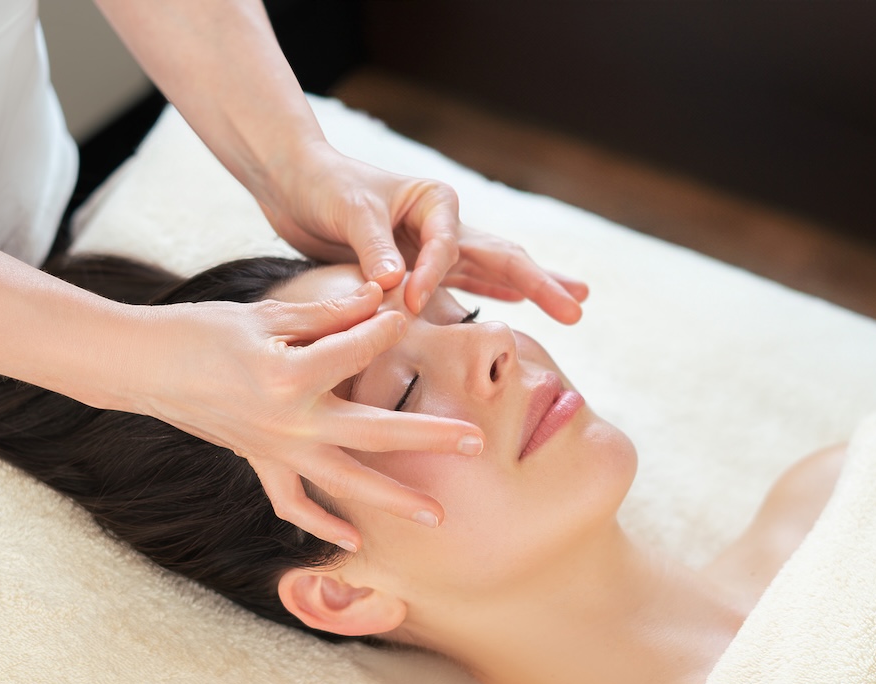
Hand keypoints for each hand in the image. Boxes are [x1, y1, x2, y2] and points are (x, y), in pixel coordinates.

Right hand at [120, 279, 482, 549]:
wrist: (144, 367)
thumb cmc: (203, 330)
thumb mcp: (265, 313)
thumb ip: (327, 312)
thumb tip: (381, 298)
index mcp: (291, 373)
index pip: (360, 351)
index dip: (387, 329)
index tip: (408, 314)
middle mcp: (289, 422)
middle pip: (373, 432)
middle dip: (428, 436)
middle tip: (476, 441)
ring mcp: (275, 450)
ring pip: (345, 483)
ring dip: (393, 501)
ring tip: (438, 516)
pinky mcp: (260, 464)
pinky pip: (294, 504)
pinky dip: (323, 526)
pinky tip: (355, 539)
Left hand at [259, 143, 588, 322]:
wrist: (298, 184)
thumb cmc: (324, 186)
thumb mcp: (348, 210)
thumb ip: (372, 246)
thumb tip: (392, 284)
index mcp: (435, 201)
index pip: (448, 246)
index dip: (431, 276)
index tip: (405, 301)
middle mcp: (445, 223)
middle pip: (503, 255)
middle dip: (540, 283)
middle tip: (578, 308)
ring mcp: (438, 246)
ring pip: (495, 271)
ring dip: (532, 289)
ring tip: (575, 304)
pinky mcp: (421, 267)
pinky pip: (466, 284)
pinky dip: (495, 294)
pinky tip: (521, 304)